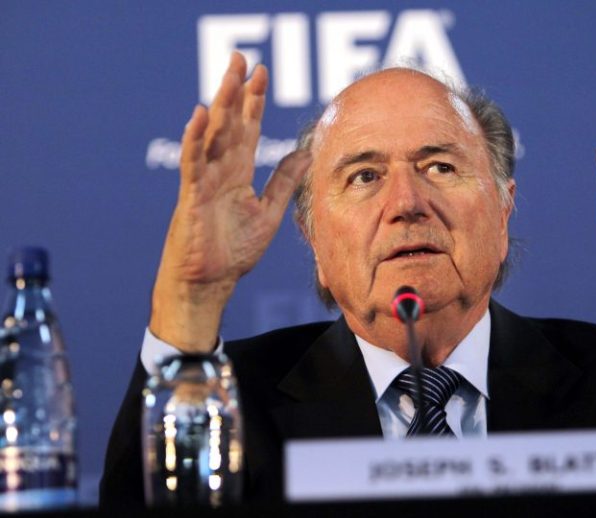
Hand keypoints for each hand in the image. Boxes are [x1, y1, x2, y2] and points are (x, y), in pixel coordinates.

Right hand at [150, 52, 310, 351]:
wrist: (209, 283)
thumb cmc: (232, 252)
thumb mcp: (268, 212)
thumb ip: (284, 181)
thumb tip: (306, 154)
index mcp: (237, 174)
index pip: (247, 130)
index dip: (254, 102)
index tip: (262, 75)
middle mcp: (220, 171)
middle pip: (229, 123)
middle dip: (237, 91)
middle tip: (242, 58)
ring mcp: (204, 181)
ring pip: (212, 135)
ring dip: (219, 104)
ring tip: (228, 75)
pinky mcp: (191, 197)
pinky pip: (193, 164)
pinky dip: (194, 140)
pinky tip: (199, 116)